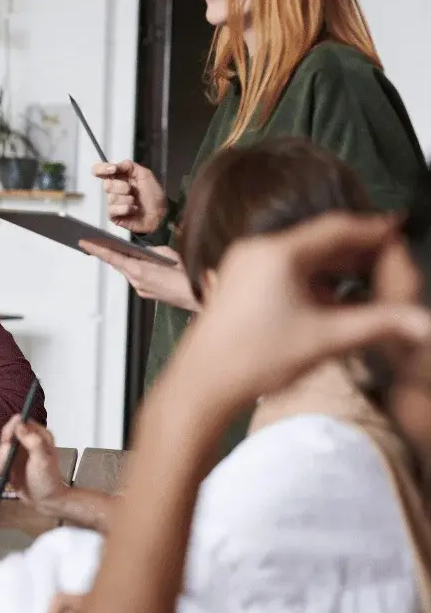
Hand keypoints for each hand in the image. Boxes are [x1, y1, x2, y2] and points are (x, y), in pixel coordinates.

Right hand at [0, 416, 65, 504]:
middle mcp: (26, 440)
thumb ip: (32, 441)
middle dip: (4, 448)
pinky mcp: (8, 462)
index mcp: (38, 435)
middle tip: (8, 460)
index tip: (9, 442)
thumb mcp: (43, 460)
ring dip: (0, 461)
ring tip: (10, 473)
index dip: (12, 429)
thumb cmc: (47, 480)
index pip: (20, 422)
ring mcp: (16, 452)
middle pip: (6, 433)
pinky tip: (6, 476)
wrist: (44, 501)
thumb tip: (19, 423)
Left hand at [79, 241, 198, 310]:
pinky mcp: (148, 294)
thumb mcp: (168, 255)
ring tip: (114, 248)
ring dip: (122, 261)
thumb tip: (143, 252)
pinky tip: (136, 262)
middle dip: (107, 252)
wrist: (200, 297)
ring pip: (127, 271)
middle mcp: (136, 281)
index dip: (97, 249)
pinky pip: (136, 278)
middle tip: (94, 242)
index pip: (112, 257)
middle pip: (117, 264)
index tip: (84, 242)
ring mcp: (141, 289)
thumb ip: (152, 251)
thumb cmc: (187, 274)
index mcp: (138, 270)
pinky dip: (134, 269)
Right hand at [93, 160, 167, 234]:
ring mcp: (112, 203)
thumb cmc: (153, 194)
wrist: (161, 213)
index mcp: (118, 177)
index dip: (102, 169)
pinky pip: (113, 210)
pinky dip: (126, 209)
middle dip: (123, 187)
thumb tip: (112, 167)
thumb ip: (128, 166)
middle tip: (133, 191)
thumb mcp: (144, 174)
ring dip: (128, 199)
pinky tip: (134, 210)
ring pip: (111, 198)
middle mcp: (113, 189)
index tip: (113, 170)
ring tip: (136, 203)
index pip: (98, 170)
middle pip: (106, 185)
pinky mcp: (113, 216)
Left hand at [166, 212, 430, 413]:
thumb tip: (423, 323)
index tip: (400, 230)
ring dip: (335, 268)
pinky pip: (283, 270)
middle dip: (357, 252)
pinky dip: (311, 279)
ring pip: (301, 257)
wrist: (202, 383)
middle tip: (393, 260)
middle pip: (319, 241)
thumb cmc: (258, 358)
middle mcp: (257, 250)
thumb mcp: (326, 339)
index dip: (374, 230)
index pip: (337, 228)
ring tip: (370, 280)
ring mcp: (243, 265)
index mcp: (278, 253)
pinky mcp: (237, 283)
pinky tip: (334, 298)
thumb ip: (379, 325)